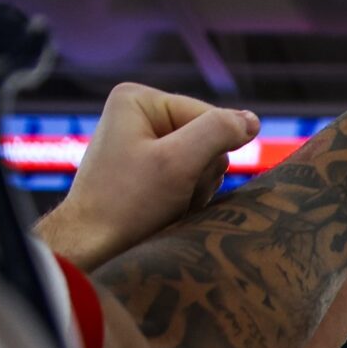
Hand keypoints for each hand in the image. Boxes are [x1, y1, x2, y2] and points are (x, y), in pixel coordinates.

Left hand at [34, 84, 258, 270]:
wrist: (94, 248)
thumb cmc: (128, 204)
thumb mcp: (179, 163)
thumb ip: (218, 132)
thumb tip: (252, 121)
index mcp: (139, 99)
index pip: (209, 116)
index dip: (210, 152)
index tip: (181, 177)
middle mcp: (140, 116)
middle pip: (206, 139)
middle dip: (200, 173)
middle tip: (172, 193)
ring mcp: (144, 144)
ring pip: (202, 164)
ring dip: (195, 190)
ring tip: (167, 204)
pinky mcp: (148, 171)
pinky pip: (188, 180)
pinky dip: (186, 199)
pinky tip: (166, 210)